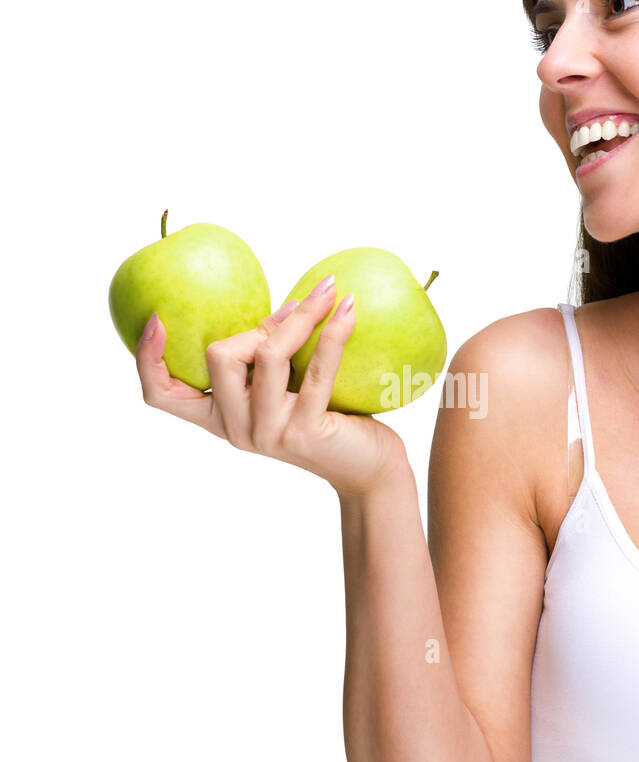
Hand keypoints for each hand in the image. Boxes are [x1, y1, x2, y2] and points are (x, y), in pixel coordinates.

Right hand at [134, 276, 408, 496]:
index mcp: (219, 417)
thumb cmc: (330, 420)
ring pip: (266, 357)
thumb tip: (287, 300)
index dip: (147, 358)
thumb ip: (272, 355)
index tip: (155, 318)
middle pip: (218, 358)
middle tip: (299, 304)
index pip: (161, 395)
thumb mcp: (289, 386)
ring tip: (329, 291)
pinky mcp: (304, 432)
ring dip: (300, 317)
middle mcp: (236, 429)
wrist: (367, 470)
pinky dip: (333, 333)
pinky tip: (348, 307)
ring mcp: (268, 433)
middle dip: (257, 324)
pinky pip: (317, 370)